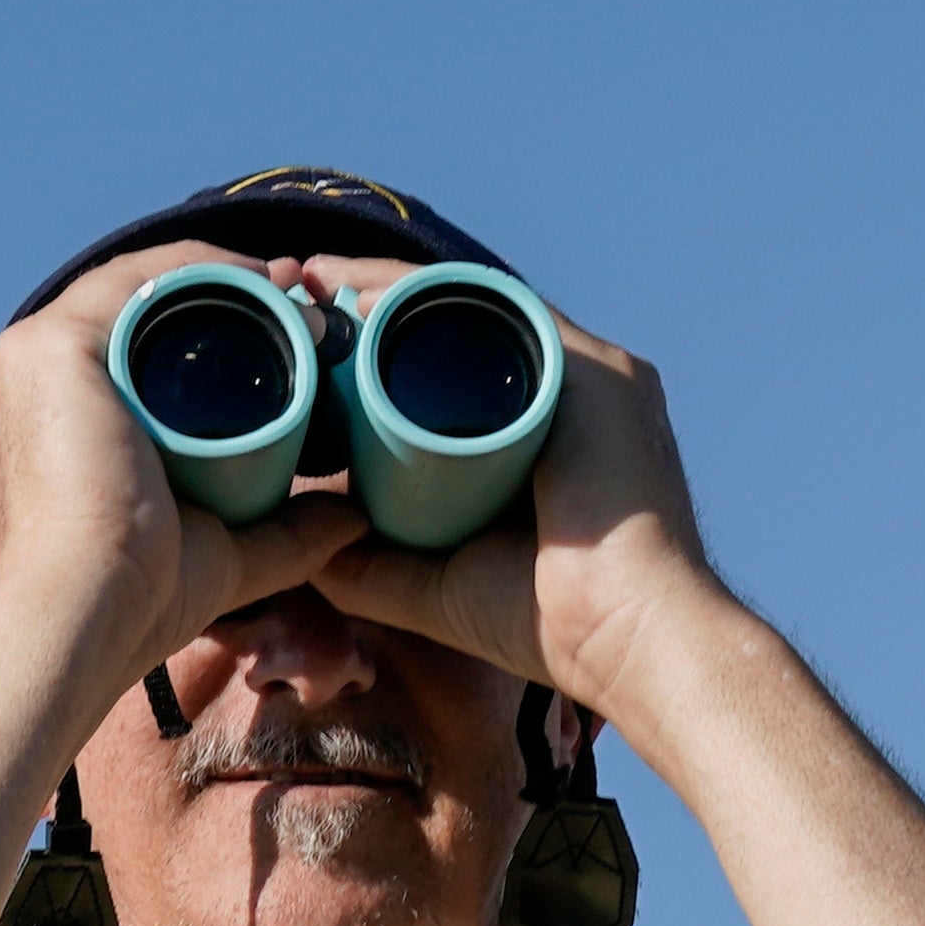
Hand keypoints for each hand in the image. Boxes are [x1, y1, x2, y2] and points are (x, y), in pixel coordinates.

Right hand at [0, 245, 378, 679]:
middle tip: (300, 301)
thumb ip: (285, 535)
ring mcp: (29, 358)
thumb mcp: (226, 554)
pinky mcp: (46, 348)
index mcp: (51, 419)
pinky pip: (134, 284)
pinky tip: (256, 278)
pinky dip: (200, 271)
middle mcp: (29, 380)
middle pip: (137, 307)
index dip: (214, 327)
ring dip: (220, 276)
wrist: (83, 616)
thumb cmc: (136, 603)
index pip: (133, 344)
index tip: (292, 329)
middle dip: (223, 293)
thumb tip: (353, 520)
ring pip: (138, 287)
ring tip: (291, 288)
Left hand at [298, 299, 736, 750]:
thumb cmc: (552, 624)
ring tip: (309, 285)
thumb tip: (302, 548)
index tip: (302, 338)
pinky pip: (501, 308)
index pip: (449, 364)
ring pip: (472, 306)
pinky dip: (428, 293)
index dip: (373, 343)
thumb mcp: (435, 585)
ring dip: (385, 286)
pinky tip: (362, 288)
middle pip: (456, 323)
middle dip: (369, 300)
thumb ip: (372, 566)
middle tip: (293, 293)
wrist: (631, 640)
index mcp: (547, 427)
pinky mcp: (597, 370)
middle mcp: (574, 385)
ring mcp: (591, 371)